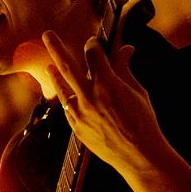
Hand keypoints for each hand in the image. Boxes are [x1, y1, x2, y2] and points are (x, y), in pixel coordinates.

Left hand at [42, 31, 167, 173]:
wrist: (138, 156)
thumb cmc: (143, 123)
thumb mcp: (138, 92)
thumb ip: (125, 69)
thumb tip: (125, 49)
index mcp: (107, 84)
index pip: (93, 54)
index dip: (93, 44)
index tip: (93, 42)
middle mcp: (89, 97)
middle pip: (67, 65)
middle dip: (56, 47)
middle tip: (46, 34)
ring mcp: (80, 113)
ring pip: (62, 89)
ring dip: (55, 76)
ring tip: (49, 67)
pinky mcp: (77, 128)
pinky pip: (68, 108)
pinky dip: (67, 99)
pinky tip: (66, 95)